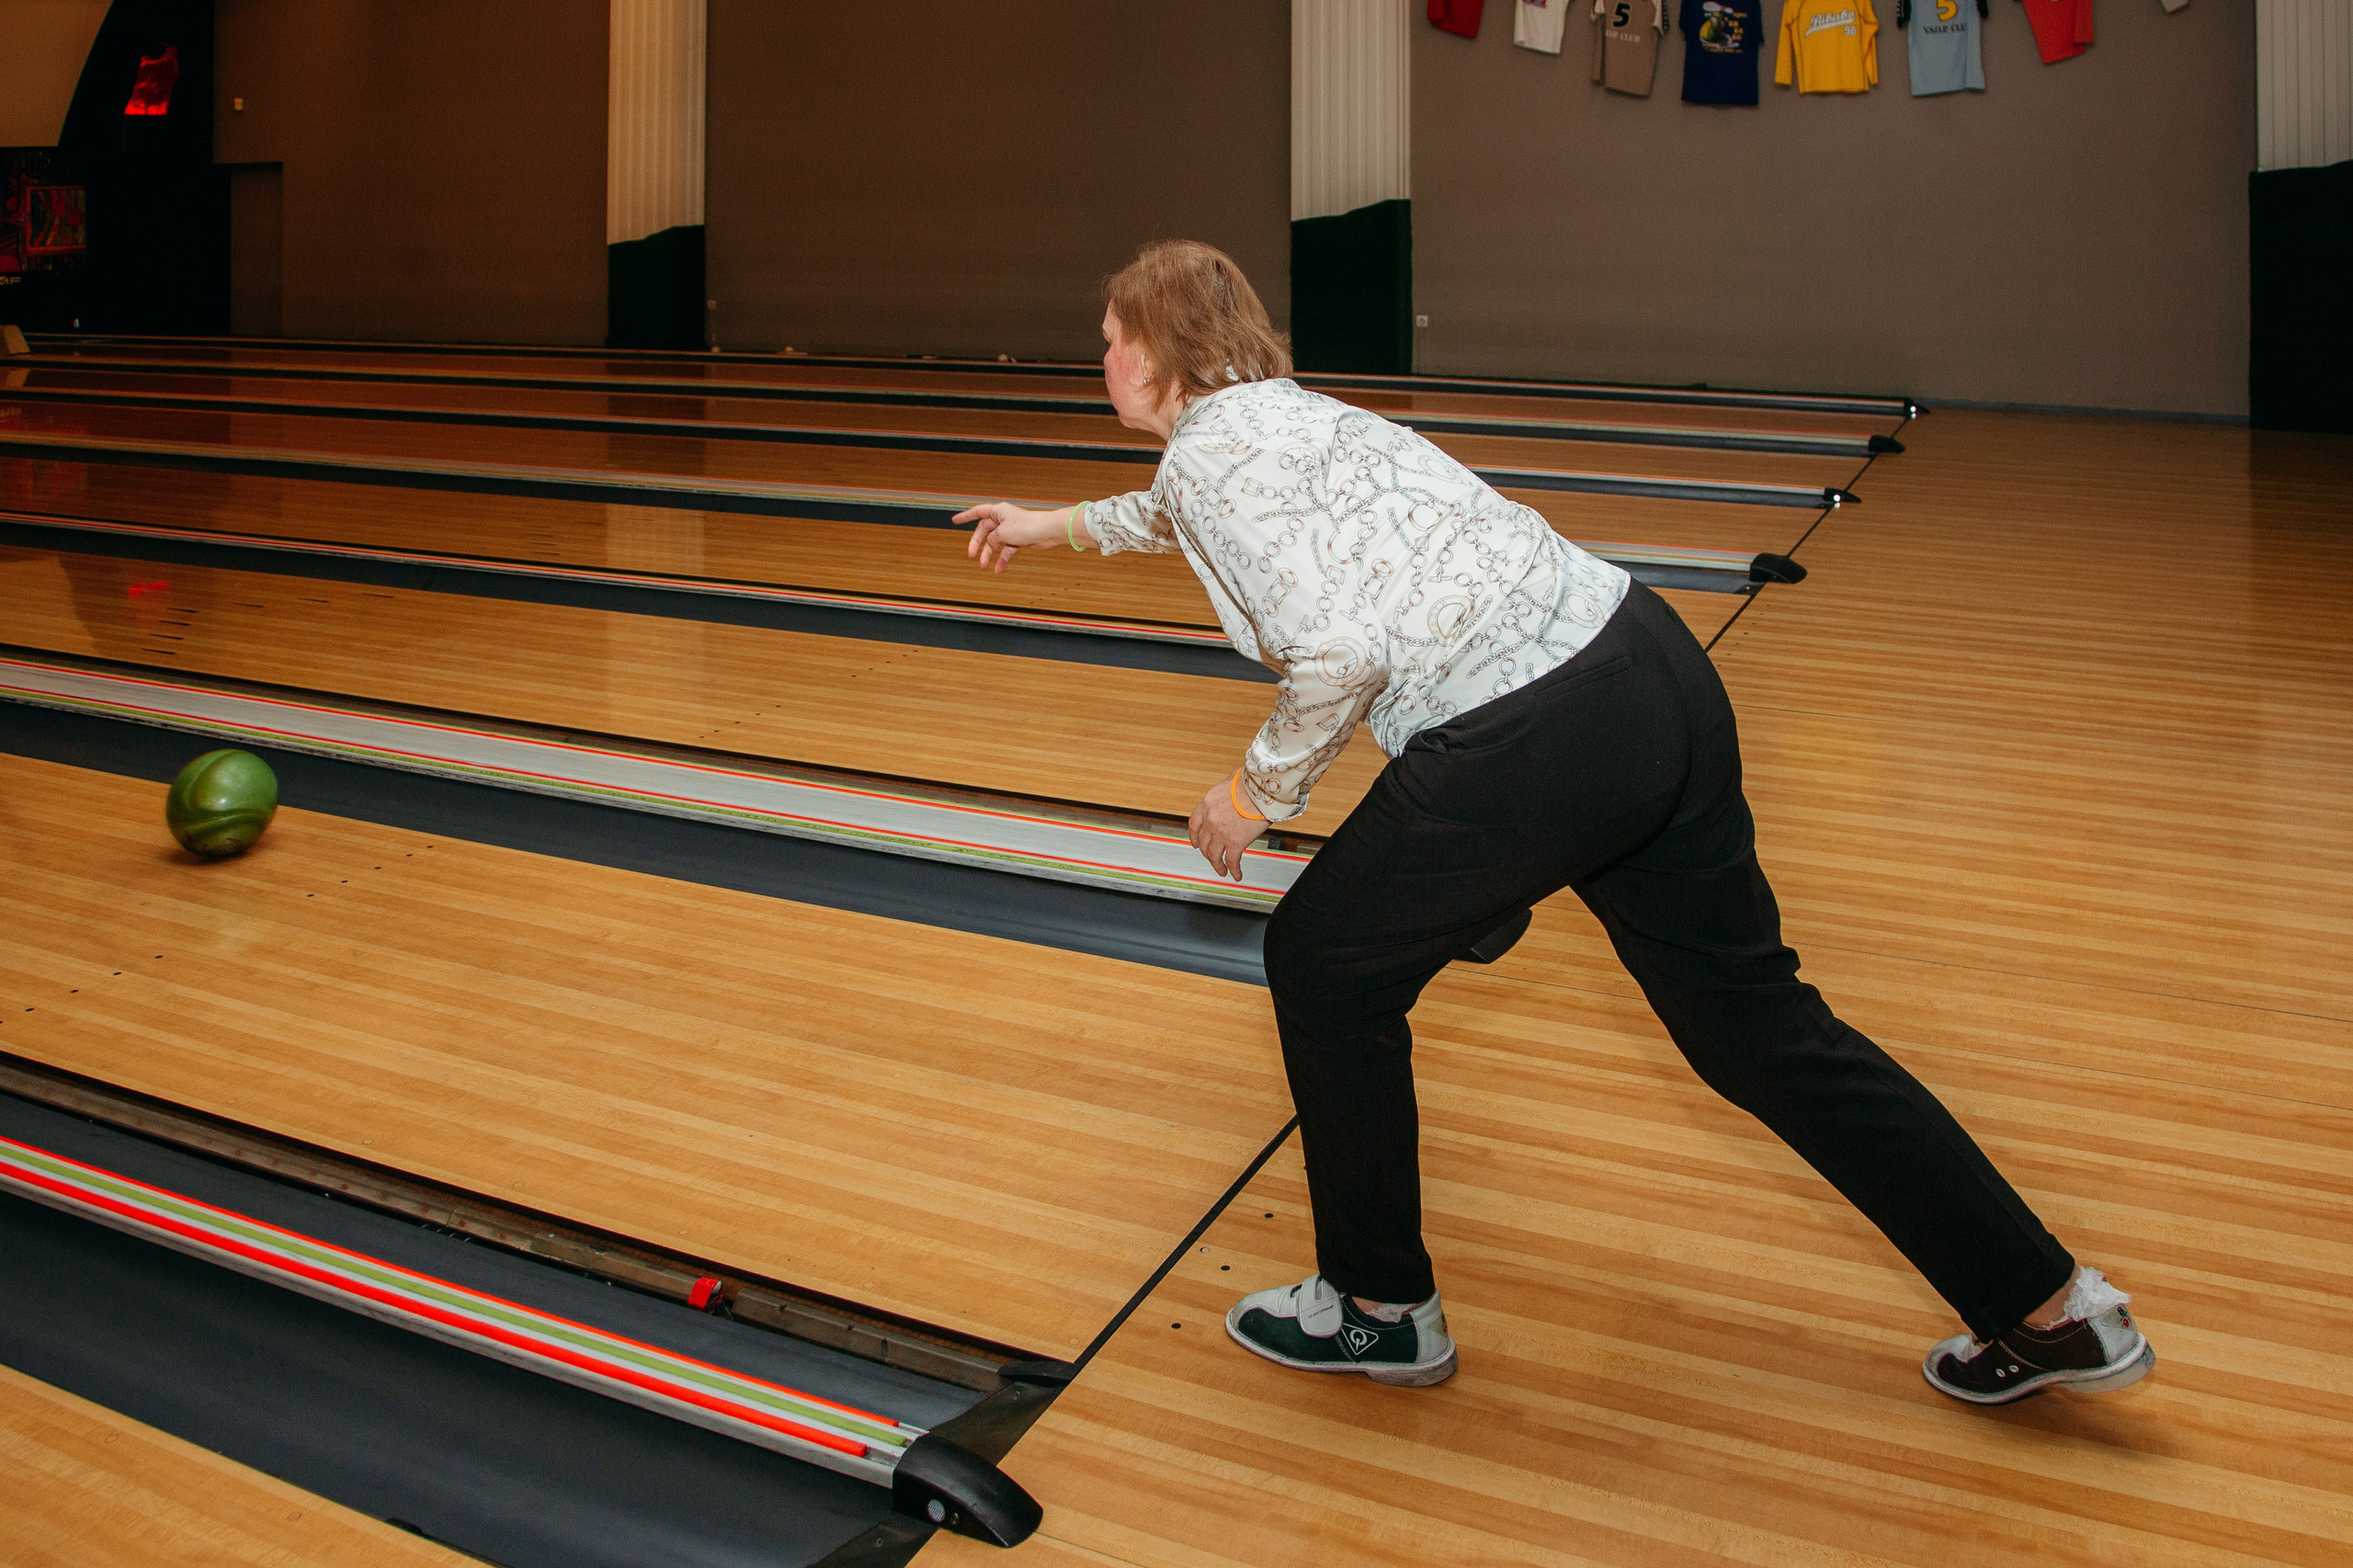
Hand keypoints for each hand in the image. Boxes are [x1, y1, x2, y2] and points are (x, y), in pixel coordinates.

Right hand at [956, 501, 1070, 572]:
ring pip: (995, 542)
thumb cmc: (1028, 526)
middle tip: (971, 554)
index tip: (955, 520)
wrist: (1047, 531)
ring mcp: (1011, 529)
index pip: (977, 512)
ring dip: (989, 554)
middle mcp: (1003, 519)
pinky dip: (1002, 558)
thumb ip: (992, 538)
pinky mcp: (1019, 539)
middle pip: (984, 531)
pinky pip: (1006, 550)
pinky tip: (998, 568)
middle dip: (977, 543)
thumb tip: (990, 543)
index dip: (965, 516)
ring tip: (983, 565)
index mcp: (998, 511)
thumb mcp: (1002, 532)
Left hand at [1188, 772, 1262, 882]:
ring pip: (1214, 855)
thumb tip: (1232, 788)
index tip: (1196, 844)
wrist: (1261, 789)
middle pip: (1203, 842)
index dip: (1194, 837)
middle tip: (1211, 857)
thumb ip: (1226, 790)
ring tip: (1221, 870)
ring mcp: (1221, 833)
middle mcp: (1210, 820)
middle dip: (1206, 852)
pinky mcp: (1235, 842)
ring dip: (1217, 865)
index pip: (1194, 824)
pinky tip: (1236, 875)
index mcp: (1207, 804)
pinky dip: (1233, 870)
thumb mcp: (1230, 780)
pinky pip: (1232, 861)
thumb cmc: (1251, 782)